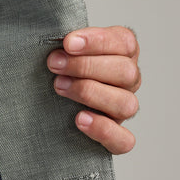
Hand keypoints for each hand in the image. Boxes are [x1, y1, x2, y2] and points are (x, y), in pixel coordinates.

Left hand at [47, 26, 140, 154]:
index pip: (124, 43)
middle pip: (125, 72)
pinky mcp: (117, 138)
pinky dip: (104, 130)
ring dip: (91, 93)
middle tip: (55, 64)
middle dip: (86, 66)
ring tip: (60, 87)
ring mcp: (124, 110)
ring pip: (126, 104)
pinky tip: (80, 119)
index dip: (97, 41)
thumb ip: (65, 42)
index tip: (68, 43)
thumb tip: (56, 39)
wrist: (50, 107)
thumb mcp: (63, 50)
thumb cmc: (60, 69)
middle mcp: (128, 81)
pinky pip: (124, 140)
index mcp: (122, 53)